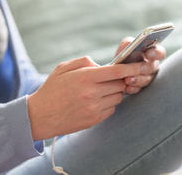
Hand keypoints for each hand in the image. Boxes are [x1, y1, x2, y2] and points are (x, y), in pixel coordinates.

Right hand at [27, 56, 144, 139]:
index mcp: (85, 77)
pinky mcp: (94, 120)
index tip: (143, 65)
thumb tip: (103, 65)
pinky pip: (112, 109)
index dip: (132, 67)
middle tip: (111, 78)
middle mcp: (91, 93)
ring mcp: (94, 108)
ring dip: (113, 92)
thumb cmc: (52, 89)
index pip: (116, 71)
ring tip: (97, 91)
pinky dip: (108, 103)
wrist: (39, 116)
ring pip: (117, 97)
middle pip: (120, 84)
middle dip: (120, 80)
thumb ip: (85, 61)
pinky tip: (94, 101)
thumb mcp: (63, 68)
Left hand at [115, 37, 165, 93]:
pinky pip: (139, 89)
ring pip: (146, 80)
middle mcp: (152, 66)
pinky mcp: (139, 88)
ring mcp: (147, 78)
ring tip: (128, 80)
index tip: (149, 54)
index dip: (156, 53)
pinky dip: (132, 88)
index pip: (160, 52)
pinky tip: (127, 88)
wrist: (114, 72)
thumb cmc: (122, 57)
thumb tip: (130, 43)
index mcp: (151, 53)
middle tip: (138, 68)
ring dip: (137, 80)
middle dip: (144, 68)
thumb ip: (128, 44)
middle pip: (152, 67)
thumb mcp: (124, 48)